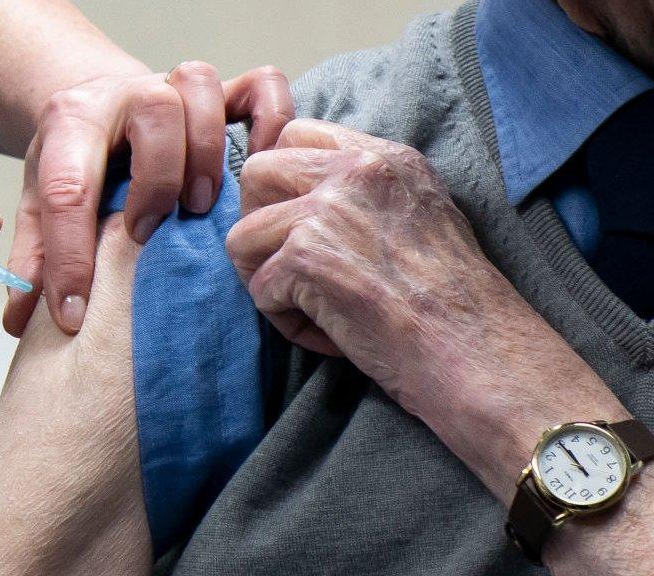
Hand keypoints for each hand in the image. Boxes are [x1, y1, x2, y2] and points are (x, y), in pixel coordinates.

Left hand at [4, 63, 294, 334]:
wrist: (100, 102)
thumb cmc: (77, 159)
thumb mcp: (41, 202)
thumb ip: (33, 256)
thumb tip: (19, 322)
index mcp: (72, 122)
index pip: (68, 189)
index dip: (70, 258)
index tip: (74, 315)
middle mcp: (126, 95)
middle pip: (152, 111)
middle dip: (156, 180)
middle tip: (149, 235)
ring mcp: (178, 87)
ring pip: (203, 88)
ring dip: (208, 151)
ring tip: (203, 208)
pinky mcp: (224, 92)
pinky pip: (262, 86)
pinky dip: (272, 120)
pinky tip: (263, 165)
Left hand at [226, 119, 653, 575]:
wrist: (480, 355)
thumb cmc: (455, 307)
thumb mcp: (420, 219)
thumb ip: (364, 197)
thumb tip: (299, 203)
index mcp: (386, 158)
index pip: (296, 134)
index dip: (282, 185)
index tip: (296, 227)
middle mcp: (356, 171)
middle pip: (256, 173)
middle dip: (258, 225)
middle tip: (290, 269)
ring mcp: (328, 210)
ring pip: (242, 235)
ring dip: (266, 279)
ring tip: (316, 309)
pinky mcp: (307, 257)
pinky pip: (258, 288)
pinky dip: (286, 322)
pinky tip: (332, 336)